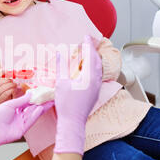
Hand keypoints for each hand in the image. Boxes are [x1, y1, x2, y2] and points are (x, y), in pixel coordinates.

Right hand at [0, 69, 16, 104]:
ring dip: (11, 85)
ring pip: (2, 88)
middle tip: (13, 78)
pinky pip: (5, 94)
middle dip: (8, 79)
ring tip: (14, 84)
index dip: (1, 73)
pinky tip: (13, 89)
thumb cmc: (2, 88)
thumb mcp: (0, 79)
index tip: (8, 71)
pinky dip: (11, 90)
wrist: (2, 101)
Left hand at [0, 93, 53, 159]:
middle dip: (41, 103)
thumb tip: (30, 93)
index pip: (27, 102)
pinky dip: (36, 115)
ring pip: (33, 114)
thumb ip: (21, 100)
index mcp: (14, 108)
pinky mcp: (23, 130)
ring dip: (41, 108)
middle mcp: (19, 115)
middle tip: (50, 97)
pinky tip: (41, 109)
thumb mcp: (10, 105)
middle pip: (32, 108)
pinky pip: (30, 121)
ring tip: (49, 101)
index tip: (43, 93)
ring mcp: (21, 123)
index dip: (35, 98)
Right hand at [53, 35, 102, 154]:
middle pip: (97, 61)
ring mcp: (97, 87)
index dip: (88, 45)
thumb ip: (62, 66)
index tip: (86, 36)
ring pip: (98, 68)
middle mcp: (96, 81)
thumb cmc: (67, 104)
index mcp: (89, 76)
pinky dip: (93, 68)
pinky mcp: (95, 92)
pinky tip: (86, 69)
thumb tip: (60, 53)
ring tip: (87, 53)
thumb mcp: (61, 83)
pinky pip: (97, 75)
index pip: (90, 56)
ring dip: (93, 59)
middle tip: (88, 42)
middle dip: (93, 50)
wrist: (73, 122)